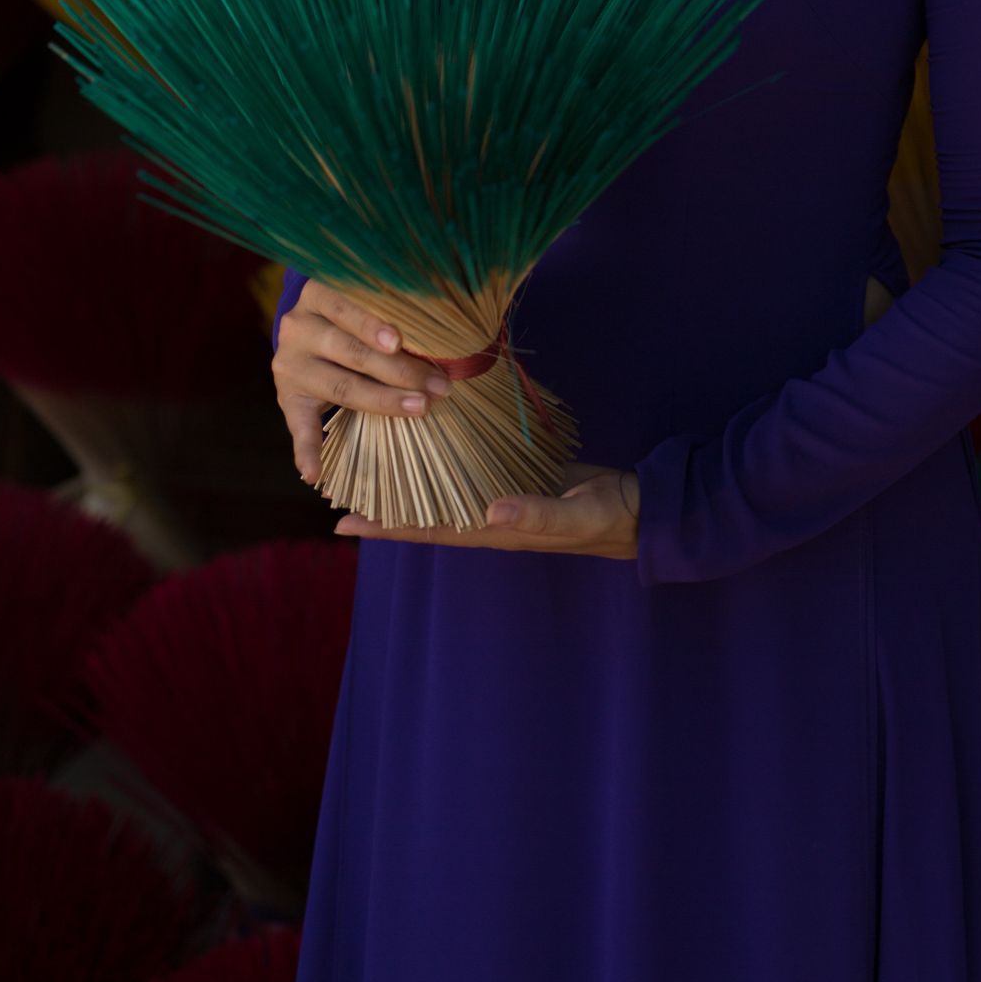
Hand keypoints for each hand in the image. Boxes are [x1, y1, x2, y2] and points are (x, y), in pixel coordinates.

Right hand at [274, 278, 453, 485]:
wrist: (309, 326)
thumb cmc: (356, 311)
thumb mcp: (365, 299)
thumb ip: (392, 311)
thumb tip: (448, 335)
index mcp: (318, 294)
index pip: (346, 307)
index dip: (372, 325)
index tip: (399, 341)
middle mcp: (298, 326)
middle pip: (351, 351)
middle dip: (398, 370)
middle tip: (437, 386)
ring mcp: (290, 363)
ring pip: (339, 386)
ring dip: (382, 401)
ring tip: (417, 409)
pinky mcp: (287, 396)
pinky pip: (299, 427)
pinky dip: (306, 451)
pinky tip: (315, 473)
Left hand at [334, 462, 640, 557]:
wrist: (644, 507)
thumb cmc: (610, 516)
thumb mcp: (575, 514)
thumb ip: (535, 513)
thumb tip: (488, 510)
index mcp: (498, 529)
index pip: (429, 531)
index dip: (386, 528)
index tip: (341, 524)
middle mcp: (492, 517)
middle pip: (425, 517)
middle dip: (383, 510)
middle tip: (337, 498)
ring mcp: (504, 499)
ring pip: (444, 495)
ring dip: (409, 487)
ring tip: (373, 471)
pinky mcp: (520, 478)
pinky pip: (470, 475)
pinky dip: (444, 466)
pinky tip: (431, 450)